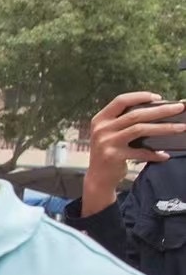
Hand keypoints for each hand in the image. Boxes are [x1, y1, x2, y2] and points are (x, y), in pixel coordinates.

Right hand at [84, 93, 185, 212]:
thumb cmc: (109, 152)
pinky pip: (140, 152)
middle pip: (136, 114)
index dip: (140, 96)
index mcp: (100, 119)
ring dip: (163, 128)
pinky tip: (164, 155)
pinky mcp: (113, 156)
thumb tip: (157, 112)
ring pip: (140, 129)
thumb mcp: (110, 134)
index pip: (121, 101)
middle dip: (161, 110)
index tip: (158, 97)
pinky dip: (154, 154)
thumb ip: (124, 123)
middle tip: (179, 108)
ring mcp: (107, 142)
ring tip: (181, 127)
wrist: (97, 177)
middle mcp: (101, 129)